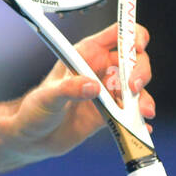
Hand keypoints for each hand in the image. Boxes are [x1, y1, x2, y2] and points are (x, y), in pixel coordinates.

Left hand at [4, 22, 155, 160]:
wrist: (31, 139)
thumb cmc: (34, 110)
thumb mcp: (47, 97)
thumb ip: (69, 89)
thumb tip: (93, 86)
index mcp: (86, 54)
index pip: (117, 35)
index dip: (133, 36)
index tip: (139, 46)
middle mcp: (100, 71)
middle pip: (135, 61)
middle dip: (140, 71)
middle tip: (134, 88)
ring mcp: (107, 93)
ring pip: (137, 89)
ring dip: (144, 99)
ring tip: (143, 112)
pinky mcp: (111, 115)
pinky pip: (132, 114)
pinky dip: (140, 121)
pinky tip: (143, 128)